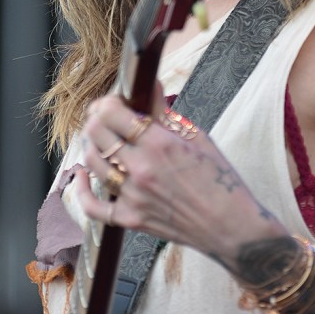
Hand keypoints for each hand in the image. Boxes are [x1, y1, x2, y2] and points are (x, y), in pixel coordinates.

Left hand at [78, 93, 285, 260]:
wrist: (232, 228)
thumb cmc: (221, 180)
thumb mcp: (198, 138)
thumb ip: (166, 114)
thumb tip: (150, 86)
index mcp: (160, 143)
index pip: (112, 113)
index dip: (107, 102)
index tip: (113, 101)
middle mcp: (141, 168)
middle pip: (97, 134)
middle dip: (96, 118)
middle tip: (104, 116)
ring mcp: (133, 196)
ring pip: (92, 163)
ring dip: (91, 145)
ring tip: (100, 139)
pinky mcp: (131, 219)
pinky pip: (93, 207)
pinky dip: (82, 190)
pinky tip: (82, 174)